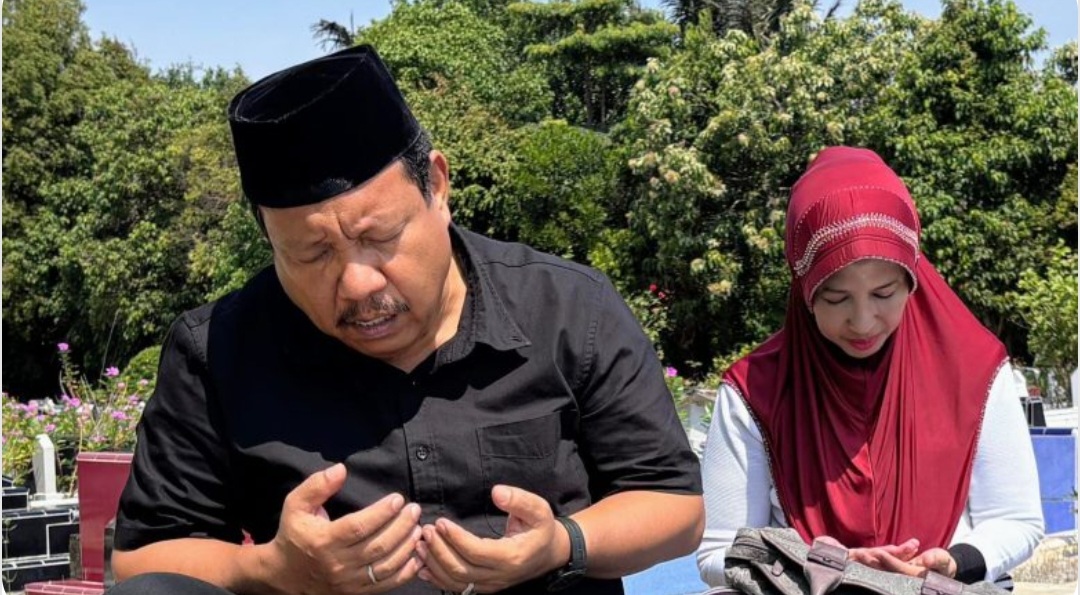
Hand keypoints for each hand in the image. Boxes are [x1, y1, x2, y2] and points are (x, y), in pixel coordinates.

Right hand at [261, 463, 423, 593]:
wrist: (283, 574)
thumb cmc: (294, 534)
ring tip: (417, 528)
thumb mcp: (296, 505)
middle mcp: (337, 564)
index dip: (381, 513)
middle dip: (401, 526)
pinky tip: (416, 556)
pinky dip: (405, 572)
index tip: (398, 499)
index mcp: (323, 541)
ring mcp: (348, 582)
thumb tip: (340, 469)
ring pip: (385, 566)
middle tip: (414, 510)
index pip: (358, 527)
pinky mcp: (356, 593)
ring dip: (406, 547)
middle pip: (377, 546)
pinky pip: (386, 585)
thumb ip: (316, 486)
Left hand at [416, 485, 565, 593]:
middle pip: (461, 569)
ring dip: (434, 564)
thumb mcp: (539, 509)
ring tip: (420, 543)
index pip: (477, 552)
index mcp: (512, 557)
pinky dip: (436, 578)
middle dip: (439, 550)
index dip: (456, 538)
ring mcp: (490, 584)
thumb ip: (519, 500)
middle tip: (426, 530)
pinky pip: (456, 587)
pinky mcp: (483, 586)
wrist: (549, 554)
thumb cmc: (541, 528)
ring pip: (456, 581)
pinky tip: (422, 565)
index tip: (441, 522)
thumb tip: (497, 492)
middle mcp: (500, 575)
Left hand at [836, 537, 955, 578]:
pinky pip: (881, 566)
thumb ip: (936, 559)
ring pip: (880, 569)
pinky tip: (861, 555)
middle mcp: (903, 578)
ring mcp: (897, 575)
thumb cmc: (944, 563)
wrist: (943, 567)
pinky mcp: (894, 571)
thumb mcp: (943, 560)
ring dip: (870, 561)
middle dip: (873, 562)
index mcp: (913, 576)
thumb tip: (926, 561)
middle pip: (884, 570)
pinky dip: (873, 560)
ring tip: (858, 554)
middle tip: (860, 554)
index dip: (888, 561)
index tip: (878, 553)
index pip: (898, 569)